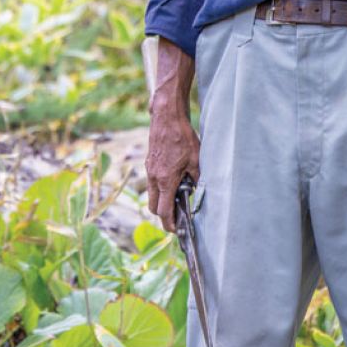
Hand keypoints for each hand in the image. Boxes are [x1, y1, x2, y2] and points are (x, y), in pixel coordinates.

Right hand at [146, 38, 199, 230]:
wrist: (166, 116)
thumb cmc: (182, 137)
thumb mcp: (196, 159)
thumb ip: (196, 178)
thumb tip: (197, 191)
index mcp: (165, 180)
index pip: (163, 211)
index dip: (169, 223)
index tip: (176, 230)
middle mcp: (153, 177)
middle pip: (153, 206)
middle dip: (163, 215)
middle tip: (177, 217)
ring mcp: (149, 169)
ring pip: (152, 194)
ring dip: (161, 200)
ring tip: (178, 198)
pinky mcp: (149, 162)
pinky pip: (152, 182)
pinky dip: (160, 188)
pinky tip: (174, 181)